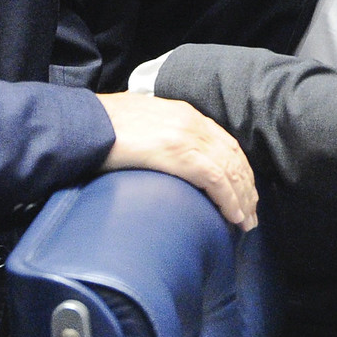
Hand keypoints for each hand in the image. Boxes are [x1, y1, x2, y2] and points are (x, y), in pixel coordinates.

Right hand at [97, 91, 258, 229]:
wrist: (85, 123)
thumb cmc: (104, 127)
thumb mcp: (141, 124)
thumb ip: (159, 136)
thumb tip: (160, 158)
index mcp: (184, 114)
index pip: (225, 142)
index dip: (238, 169)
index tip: (244, 191)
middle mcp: (192, 122)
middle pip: (234, 156)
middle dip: (246, 187)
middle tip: (251, 213)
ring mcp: (187, 137)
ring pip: (230, 170)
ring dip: (243, 198)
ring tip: (246, 222)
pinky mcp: (179, 153)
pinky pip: (215, 179)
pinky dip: (229, 199)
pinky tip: (233, 216)